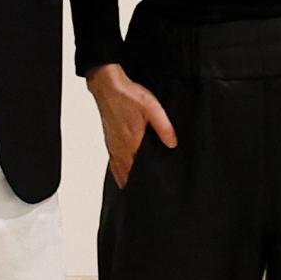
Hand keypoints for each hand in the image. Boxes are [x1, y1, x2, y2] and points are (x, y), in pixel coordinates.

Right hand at [89, 61, 176, 182]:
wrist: (107, 86)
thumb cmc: (128, 95)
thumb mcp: (152, 108)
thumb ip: (163, 127)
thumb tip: (173, 144)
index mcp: (131, 142)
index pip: (138, 169)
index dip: (145, 180)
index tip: (152, 189)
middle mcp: (120, 147)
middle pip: (127, 173)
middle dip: (135, 183)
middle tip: (146, 193)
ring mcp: (113, 144)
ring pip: (119, 169)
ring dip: (126, 178)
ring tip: (135, 188)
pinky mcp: (109, 139)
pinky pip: (113, 161)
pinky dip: (117, 171)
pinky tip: (122, 174)